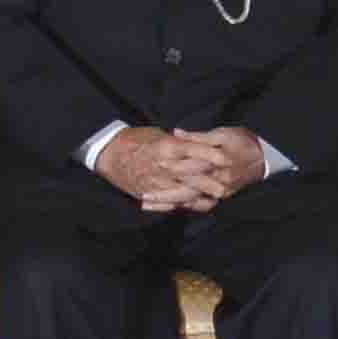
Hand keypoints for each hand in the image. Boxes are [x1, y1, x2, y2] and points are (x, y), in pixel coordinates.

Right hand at [90, 125, 249, 214]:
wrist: (109, 154)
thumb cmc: (134, 139)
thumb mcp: (158, 134)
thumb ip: (178, 142)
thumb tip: (196, 144)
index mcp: (167, 147)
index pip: (194, 150)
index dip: (211, 155)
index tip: (226, 157)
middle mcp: (164, 166)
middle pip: (193, 174)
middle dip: (211, 180)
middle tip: (228, 184)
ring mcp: (158, 182)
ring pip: (185, 191)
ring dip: (202, 195)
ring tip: (217, 197)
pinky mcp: (151, 193)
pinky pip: (171, 202)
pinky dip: (186, 204)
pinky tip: (198, 205)